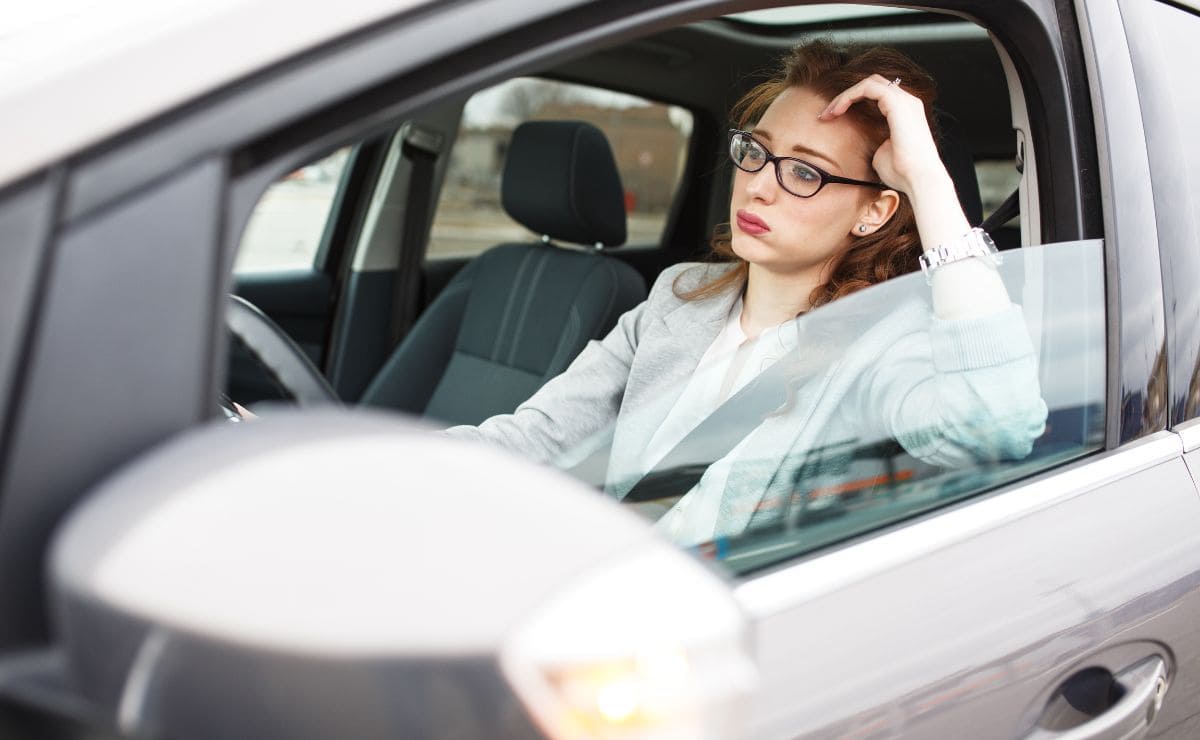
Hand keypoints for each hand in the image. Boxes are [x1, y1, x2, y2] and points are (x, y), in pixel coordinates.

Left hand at [820, 74, 969, 247]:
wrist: (918, 180)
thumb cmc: (903, 173)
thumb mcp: (881, 155)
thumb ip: (874, 143)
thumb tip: (865, 144)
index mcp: (905, 112)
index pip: (877, 94)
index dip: (853, 101)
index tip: (832, 118)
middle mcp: (907, 102)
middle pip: (873, 84)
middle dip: (847, 95)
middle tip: (826, 114)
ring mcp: (905, 100)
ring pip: (869, 82)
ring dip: (845, 95)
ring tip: (828, 112)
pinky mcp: (898, 103)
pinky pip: (868, 87)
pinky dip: (849, 95)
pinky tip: (837, 110)